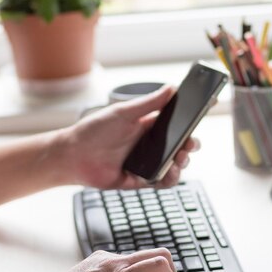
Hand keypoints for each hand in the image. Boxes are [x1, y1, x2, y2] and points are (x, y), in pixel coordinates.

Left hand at [63, 85, 199, 189]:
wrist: (72, 155)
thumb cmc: (94, 130)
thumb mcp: (123, 112)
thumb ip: (148, 103)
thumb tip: (171, 88)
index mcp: (147, 126)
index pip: (175, 125)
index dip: (188, 126)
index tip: (198, 124)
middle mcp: (149, 145)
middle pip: (178, 147)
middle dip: (189, 147)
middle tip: (189, 145)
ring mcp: (145, 163)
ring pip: (173, 166)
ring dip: (181, 164)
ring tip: (178, 160)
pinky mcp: (139, 180)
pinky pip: (160, 182)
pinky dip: (168, 180)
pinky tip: (168, 174)